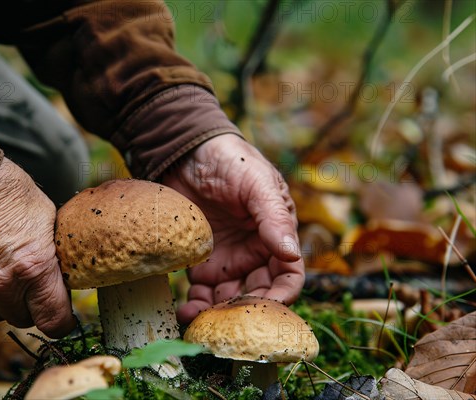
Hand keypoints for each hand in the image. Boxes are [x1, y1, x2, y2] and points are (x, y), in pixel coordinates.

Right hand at [0, 158, 75, 337]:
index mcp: (34, 267)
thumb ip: (53, 256)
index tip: (63, 317)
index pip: (54, 320)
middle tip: (32, 285)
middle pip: (23, 319)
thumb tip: (62, 278)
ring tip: (3, 273)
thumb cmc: (9, 193)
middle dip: (31, 306)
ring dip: (1, 301)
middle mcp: (2, 283)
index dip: (62, 322)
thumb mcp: (48, 220)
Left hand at [162, 134, 304, 324]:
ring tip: (199, 321)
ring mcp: (227, 260)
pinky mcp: (201, 262)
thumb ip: (274, 219)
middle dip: (245, 312)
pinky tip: (184, 309)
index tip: (267, 309)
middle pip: (258, 294)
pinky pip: (202, 291)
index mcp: (276, 236)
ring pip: (229, 299)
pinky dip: (196, 304)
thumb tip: (292, 254)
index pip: (289, 275)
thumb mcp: (257, 185)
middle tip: (226, 322)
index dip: (283, 295)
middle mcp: (254, 254)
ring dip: (217, 314)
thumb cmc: (231, 162)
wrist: (187, 152)